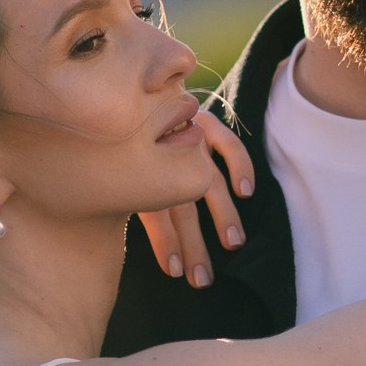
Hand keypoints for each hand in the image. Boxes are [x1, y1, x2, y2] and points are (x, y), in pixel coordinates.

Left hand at [137, 107, 253, 289]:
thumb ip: (127, 195)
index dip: (165, 242)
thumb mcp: (119, 170)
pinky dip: (239, 165)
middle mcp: (162, 154)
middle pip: (180, 205)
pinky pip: (226, 142)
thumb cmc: (122, 141)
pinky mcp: (204, 121)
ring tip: (232, 243)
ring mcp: (185, 136)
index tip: (174, 272)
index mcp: (138, 171)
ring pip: (207, 180)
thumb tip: (128, 242)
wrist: (128, 87)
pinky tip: (245, 192)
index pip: (154, 212)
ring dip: (221, 213)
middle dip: (192, 244)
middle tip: (202, 279)